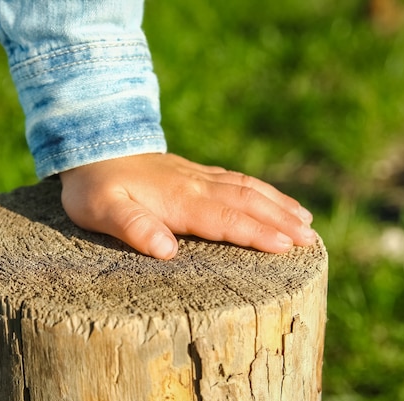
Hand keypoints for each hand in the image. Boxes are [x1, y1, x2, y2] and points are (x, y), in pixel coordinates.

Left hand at [59, 153, 315, 259]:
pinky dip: (261, 191)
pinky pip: (236, 180)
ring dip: (278, 205)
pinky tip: (271, 199)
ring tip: (306, 222)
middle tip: (312, 240)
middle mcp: (196, 186)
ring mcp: (198, 177)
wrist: (92, 146)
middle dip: (280, 221)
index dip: (257, 233)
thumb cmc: (94, 187)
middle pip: (246, 202)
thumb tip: (167, 251)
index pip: (226, 218)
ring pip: (247, 189)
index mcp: (179, 200)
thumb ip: (133, 227)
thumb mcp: (102, 210)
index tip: (287, 247)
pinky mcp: (195, 174)